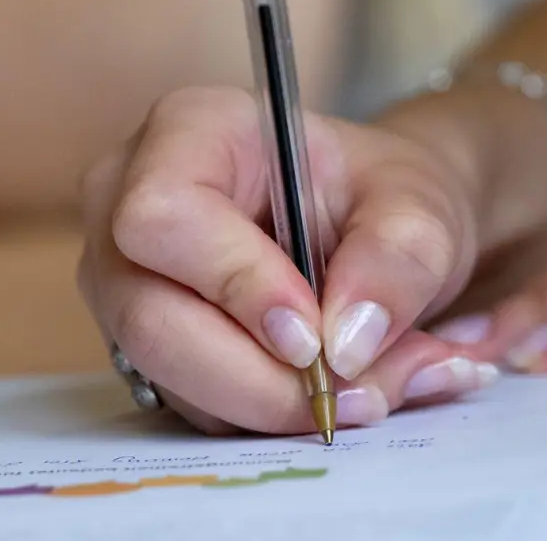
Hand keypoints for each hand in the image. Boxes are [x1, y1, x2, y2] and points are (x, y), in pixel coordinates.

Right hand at [75, 86, 496, 434]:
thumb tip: (345, 344)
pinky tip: (350, 391)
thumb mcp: (421, 207)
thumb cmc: (384, 194)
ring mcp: (125, 281)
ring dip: (285, 405)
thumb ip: (399, 258)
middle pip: (152, 320)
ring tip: (384, 385)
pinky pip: (199, 405)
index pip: (164, 217)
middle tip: (367, 391)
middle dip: (266, 380)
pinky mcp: (148, 345)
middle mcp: (129, 203)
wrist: (381, 227)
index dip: (235, 285)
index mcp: (191, 130)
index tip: (315, 335)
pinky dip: (279, 416)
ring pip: (176, 379)